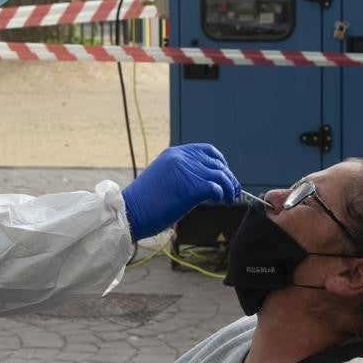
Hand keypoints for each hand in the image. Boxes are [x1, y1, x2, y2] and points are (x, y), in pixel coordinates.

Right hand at [121, 143, 240, 240]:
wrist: (130, 212)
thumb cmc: (144, 202)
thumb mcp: (163, 178)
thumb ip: (182, 174)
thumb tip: (204, 183)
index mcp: (174, 154)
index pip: (206, 150)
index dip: (221, 161)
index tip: (225, 173)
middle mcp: (181, 158)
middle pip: (217, 164)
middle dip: (228, 178)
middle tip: (232, 191)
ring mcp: (187, 171)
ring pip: (220, 175)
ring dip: (229, 188)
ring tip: (228, 199)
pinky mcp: (191, 188)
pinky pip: (216, 188)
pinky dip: (221, 195)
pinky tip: (218, 202)